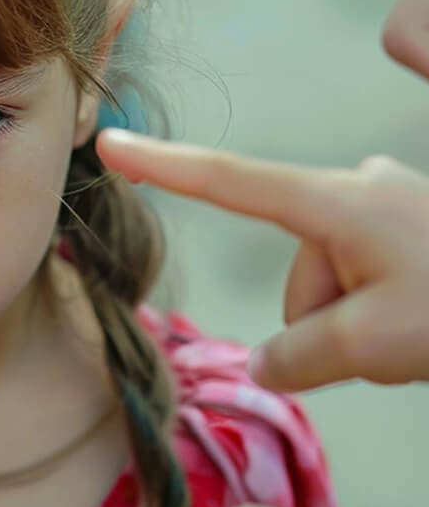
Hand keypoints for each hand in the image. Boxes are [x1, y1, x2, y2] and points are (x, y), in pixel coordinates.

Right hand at [95, 128, 428, 390]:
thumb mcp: (376, 343)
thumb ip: (300, 356)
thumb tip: (268, 363)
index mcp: (335, 204)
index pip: (227, 180)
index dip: (162, 166)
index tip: (110, 142)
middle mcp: (354, 188)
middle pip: (296, 276)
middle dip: (326, 323)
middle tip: (390, 348)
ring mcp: (386, 201)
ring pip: (332, 284)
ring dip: (360, 324)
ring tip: (419, 336)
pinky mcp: (410, 220)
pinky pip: (365, 275)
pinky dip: (383, 309)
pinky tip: (427, 318)